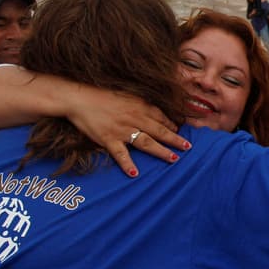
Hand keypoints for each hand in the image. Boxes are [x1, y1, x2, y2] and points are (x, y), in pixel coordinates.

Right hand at [61, 86, 188, 176]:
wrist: (79, 98)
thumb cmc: (101, 96)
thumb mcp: (126, 96)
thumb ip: (140, 105)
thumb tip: (153, 113)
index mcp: (139, 106)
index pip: (161, 117)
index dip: (172, 125)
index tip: (180, 132)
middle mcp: (134, 118)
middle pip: (159, 131)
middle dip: (175, 139)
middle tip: (188, 147)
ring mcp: (122, 130)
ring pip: (146, 142)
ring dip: (161, 151)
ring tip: (174, 159)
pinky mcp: (108, 139)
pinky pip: (120, 154)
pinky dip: (127, 164)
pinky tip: (135, 173)